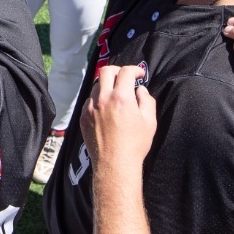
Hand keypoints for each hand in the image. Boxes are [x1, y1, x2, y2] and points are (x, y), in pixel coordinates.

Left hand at [81, 64, 154, 183]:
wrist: (115, 164)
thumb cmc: (135, 144)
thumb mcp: (150, 121)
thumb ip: (147, 100)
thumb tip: (140, 90)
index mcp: (121, 97)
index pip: (126, 72)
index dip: (135, 69)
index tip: (140, 74)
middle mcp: (103, 99)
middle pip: (106, 71)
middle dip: (117, 70)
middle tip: (125, 77)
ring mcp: (90, 108)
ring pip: (96, 86)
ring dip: (107, 85)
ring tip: (116, 94)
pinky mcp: (83, 117)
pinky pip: (89, 101)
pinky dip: (98, 99)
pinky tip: (106, 108)